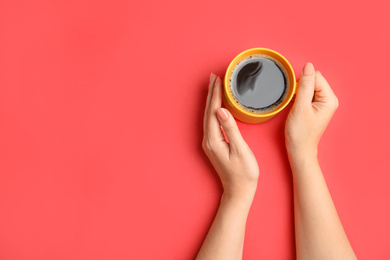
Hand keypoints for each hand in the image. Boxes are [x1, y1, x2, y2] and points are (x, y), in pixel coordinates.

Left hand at [202, 73, 258, 198]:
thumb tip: (221, 110)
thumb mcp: (240, 150)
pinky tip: (218, 106)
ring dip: (212, 100)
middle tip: (214, 77)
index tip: (218, 79)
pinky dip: (214, 110)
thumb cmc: (243, 173)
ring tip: (215, 86)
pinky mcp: (214, 145)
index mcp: (214, 139)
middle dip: (211, 93)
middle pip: (208, 111)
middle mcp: (208, 140)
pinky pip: (212, 122)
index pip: (213, 111)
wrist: (239, 191)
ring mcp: (210, 143)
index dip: (215, 94)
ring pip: (209, 116)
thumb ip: (231, 129)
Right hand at [285, 63, 338, 156]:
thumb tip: (308, 66)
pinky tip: (297, 108)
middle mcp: (329, 99)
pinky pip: (306, 93)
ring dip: (299, 93)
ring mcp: (323, 103)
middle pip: (313, 80)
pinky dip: (299, 97)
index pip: (315, 76)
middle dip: (301, 88)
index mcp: (329, 99)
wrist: (299, 149)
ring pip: (308, 86)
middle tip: (297, 104)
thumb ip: (305, 85)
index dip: (302, 83)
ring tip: (297, 107)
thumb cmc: (300, 133)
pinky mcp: (316, 106)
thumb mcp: (301, 107)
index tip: (297, 98)